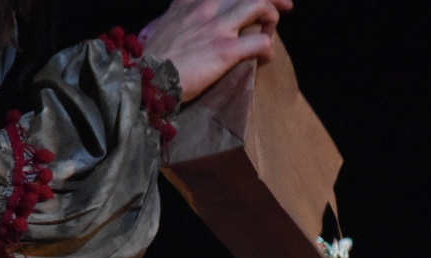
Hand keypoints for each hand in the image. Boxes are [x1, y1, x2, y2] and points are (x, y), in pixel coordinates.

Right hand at [141, 0, 293, 101]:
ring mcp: (217, 26)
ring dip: (272, 17)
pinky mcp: (225, 49)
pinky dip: (268, 49)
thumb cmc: (146, 58)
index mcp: (189, 0)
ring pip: (260, 3)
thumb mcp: (156, 27)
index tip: (254, 1)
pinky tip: (266, 57)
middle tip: (285, 6)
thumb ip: (168, 20)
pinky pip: (261, 42)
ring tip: (270, 31)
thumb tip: (163, 26)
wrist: (144, 77)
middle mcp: (206, 5)